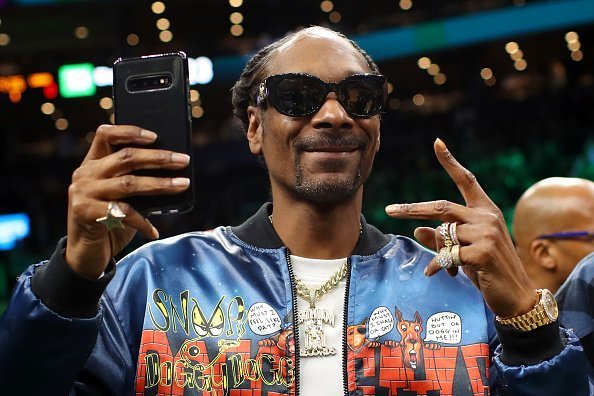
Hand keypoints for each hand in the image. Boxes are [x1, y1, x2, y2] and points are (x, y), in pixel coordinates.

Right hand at [65, 124, 190, 278]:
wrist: (84, 252)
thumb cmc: (108, 220)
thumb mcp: (119, 195)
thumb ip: (133, 180)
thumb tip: (171, 171)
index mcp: (92, 162)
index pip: (106, 135)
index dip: (131, 132)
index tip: (155, 136)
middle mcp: (85, 174)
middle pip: (126, 157)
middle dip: (158, 158)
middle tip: (183, 160)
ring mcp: (84, 193)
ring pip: (129, 183)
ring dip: (160, 184)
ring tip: (182, 185)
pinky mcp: (86, 213)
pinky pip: (124, 213)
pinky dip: (143, 222)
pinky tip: (155, 231)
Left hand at [385, 138, 535, 318]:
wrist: (515, 296)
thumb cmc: (488, 271)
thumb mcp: (463, 251)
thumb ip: (442, 239)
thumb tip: (417, 229)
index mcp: (485, 210)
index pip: (467, 180)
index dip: (450, 161)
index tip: (437, 143)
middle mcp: (487, 217)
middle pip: (441, 207)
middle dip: (412, 209)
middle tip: (389, 210)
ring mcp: (486, 233)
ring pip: (442, 236)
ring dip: (436, 253)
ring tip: (443, 266)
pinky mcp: (482, 252)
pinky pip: (446, 255)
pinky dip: (436, 265)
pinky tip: (433, 274)